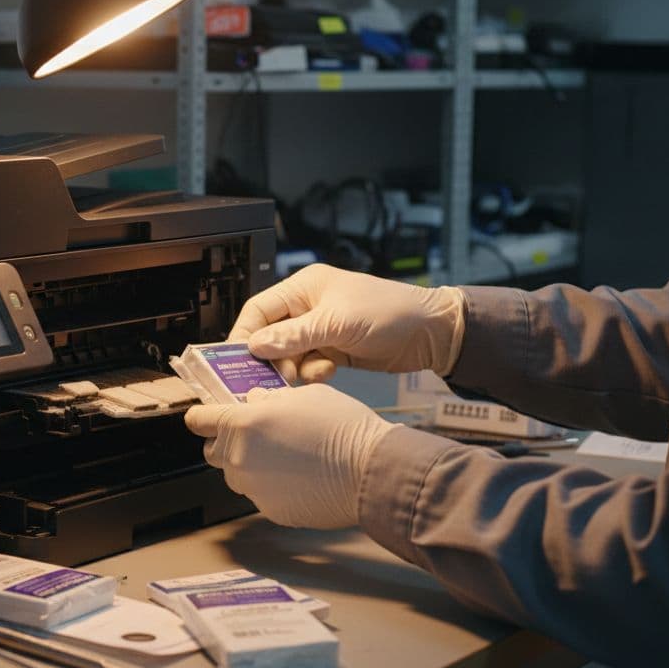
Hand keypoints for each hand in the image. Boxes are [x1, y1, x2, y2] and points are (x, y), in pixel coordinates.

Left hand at [183, 384, 397, 528]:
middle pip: (214, 451)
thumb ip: (271, 399)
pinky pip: (261, 495)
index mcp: (242, 424)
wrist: (370, 471)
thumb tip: (256, 400)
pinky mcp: (270, 511)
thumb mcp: (305, 395)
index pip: (199, 420)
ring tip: (285, 457)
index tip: (204, 417)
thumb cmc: (342, 427)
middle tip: (255, 435)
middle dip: (227, 442)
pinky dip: (273, 487)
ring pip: (237, 475)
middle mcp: (240, 459)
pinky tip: (299, 477)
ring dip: (250, 465)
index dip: (202, 417)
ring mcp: (253, 489)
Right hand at [230, 264, 465, 382]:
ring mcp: (321, 330)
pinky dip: (312, 373)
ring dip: (294, 368)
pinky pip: (308, 365)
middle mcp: (308, 308)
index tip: (237, 361)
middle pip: (271, 335)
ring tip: (309, 374)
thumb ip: (294, 336)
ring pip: (288, 354)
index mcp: (304, 288)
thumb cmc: (390, 313)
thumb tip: (256, 346)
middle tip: (272, 379)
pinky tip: (327, 372)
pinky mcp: (333, 350)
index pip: (260, 309)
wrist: (431, 333)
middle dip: (271, 358)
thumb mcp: (337, 324)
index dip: (245, 334)